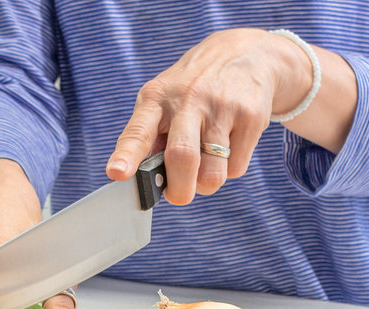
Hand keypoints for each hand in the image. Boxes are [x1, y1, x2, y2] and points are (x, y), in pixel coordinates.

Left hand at [105, 28, 317, 201]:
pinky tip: (228, 147)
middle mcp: (188, 99)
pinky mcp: (250, 116)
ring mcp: (222, 107)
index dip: (126, 156)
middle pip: (182, 158)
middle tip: (179, 195)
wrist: (246, 54)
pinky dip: (229, 169)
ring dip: (206, 184)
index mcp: (157, 99)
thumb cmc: (193, 91)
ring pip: (212, 174)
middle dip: (179, 191)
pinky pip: (236, 168)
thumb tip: (143, 182)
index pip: (138, 131)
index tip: (117, 173)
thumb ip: (150, 138)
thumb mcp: (164, 100)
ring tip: (205, 166)